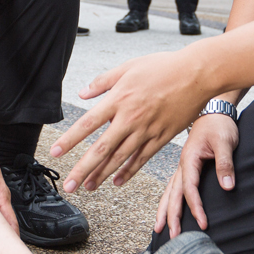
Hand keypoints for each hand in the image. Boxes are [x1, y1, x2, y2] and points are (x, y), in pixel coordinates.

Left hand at [50, 48, 211, 191]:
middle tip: (69, 185)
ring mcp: (147, 130)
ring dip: (102, 175)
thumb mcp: (129, 67)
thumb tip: (82, 93)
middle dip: (83, 169)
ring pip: (120, 158)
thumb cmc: (163, 66)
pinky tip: (116, 181)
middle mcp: (130, 118)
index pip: (88, 123)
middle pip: (102, 148)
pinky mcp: (162, 137)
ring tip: (88, 187)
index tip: (56, 152)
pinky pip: (141, 159)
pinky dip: (128, 172)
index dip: (70, 139)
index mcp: (119, 99)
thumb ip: (103, 81)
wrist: (197, 74)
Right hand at [154, 113, 237, 238]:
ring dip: (165, 211)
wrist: (214, 111)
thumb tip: (227, 187)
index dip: (195, 207)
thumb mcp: (225, 142)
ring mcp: (182, 167)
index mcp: (189, 159)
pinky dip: (168, 201)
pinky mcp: (186, 168)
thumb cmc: (219, 125)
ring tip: (160, 229)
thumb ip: (225, 164)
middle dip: (171, 216)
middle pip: (173, 195)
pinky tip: (166, 211)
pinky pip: (173, 187)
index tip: (202, 223)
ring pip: (169, 192)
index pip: (190, 189)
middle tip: (172, 237)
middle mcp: (182, 165)